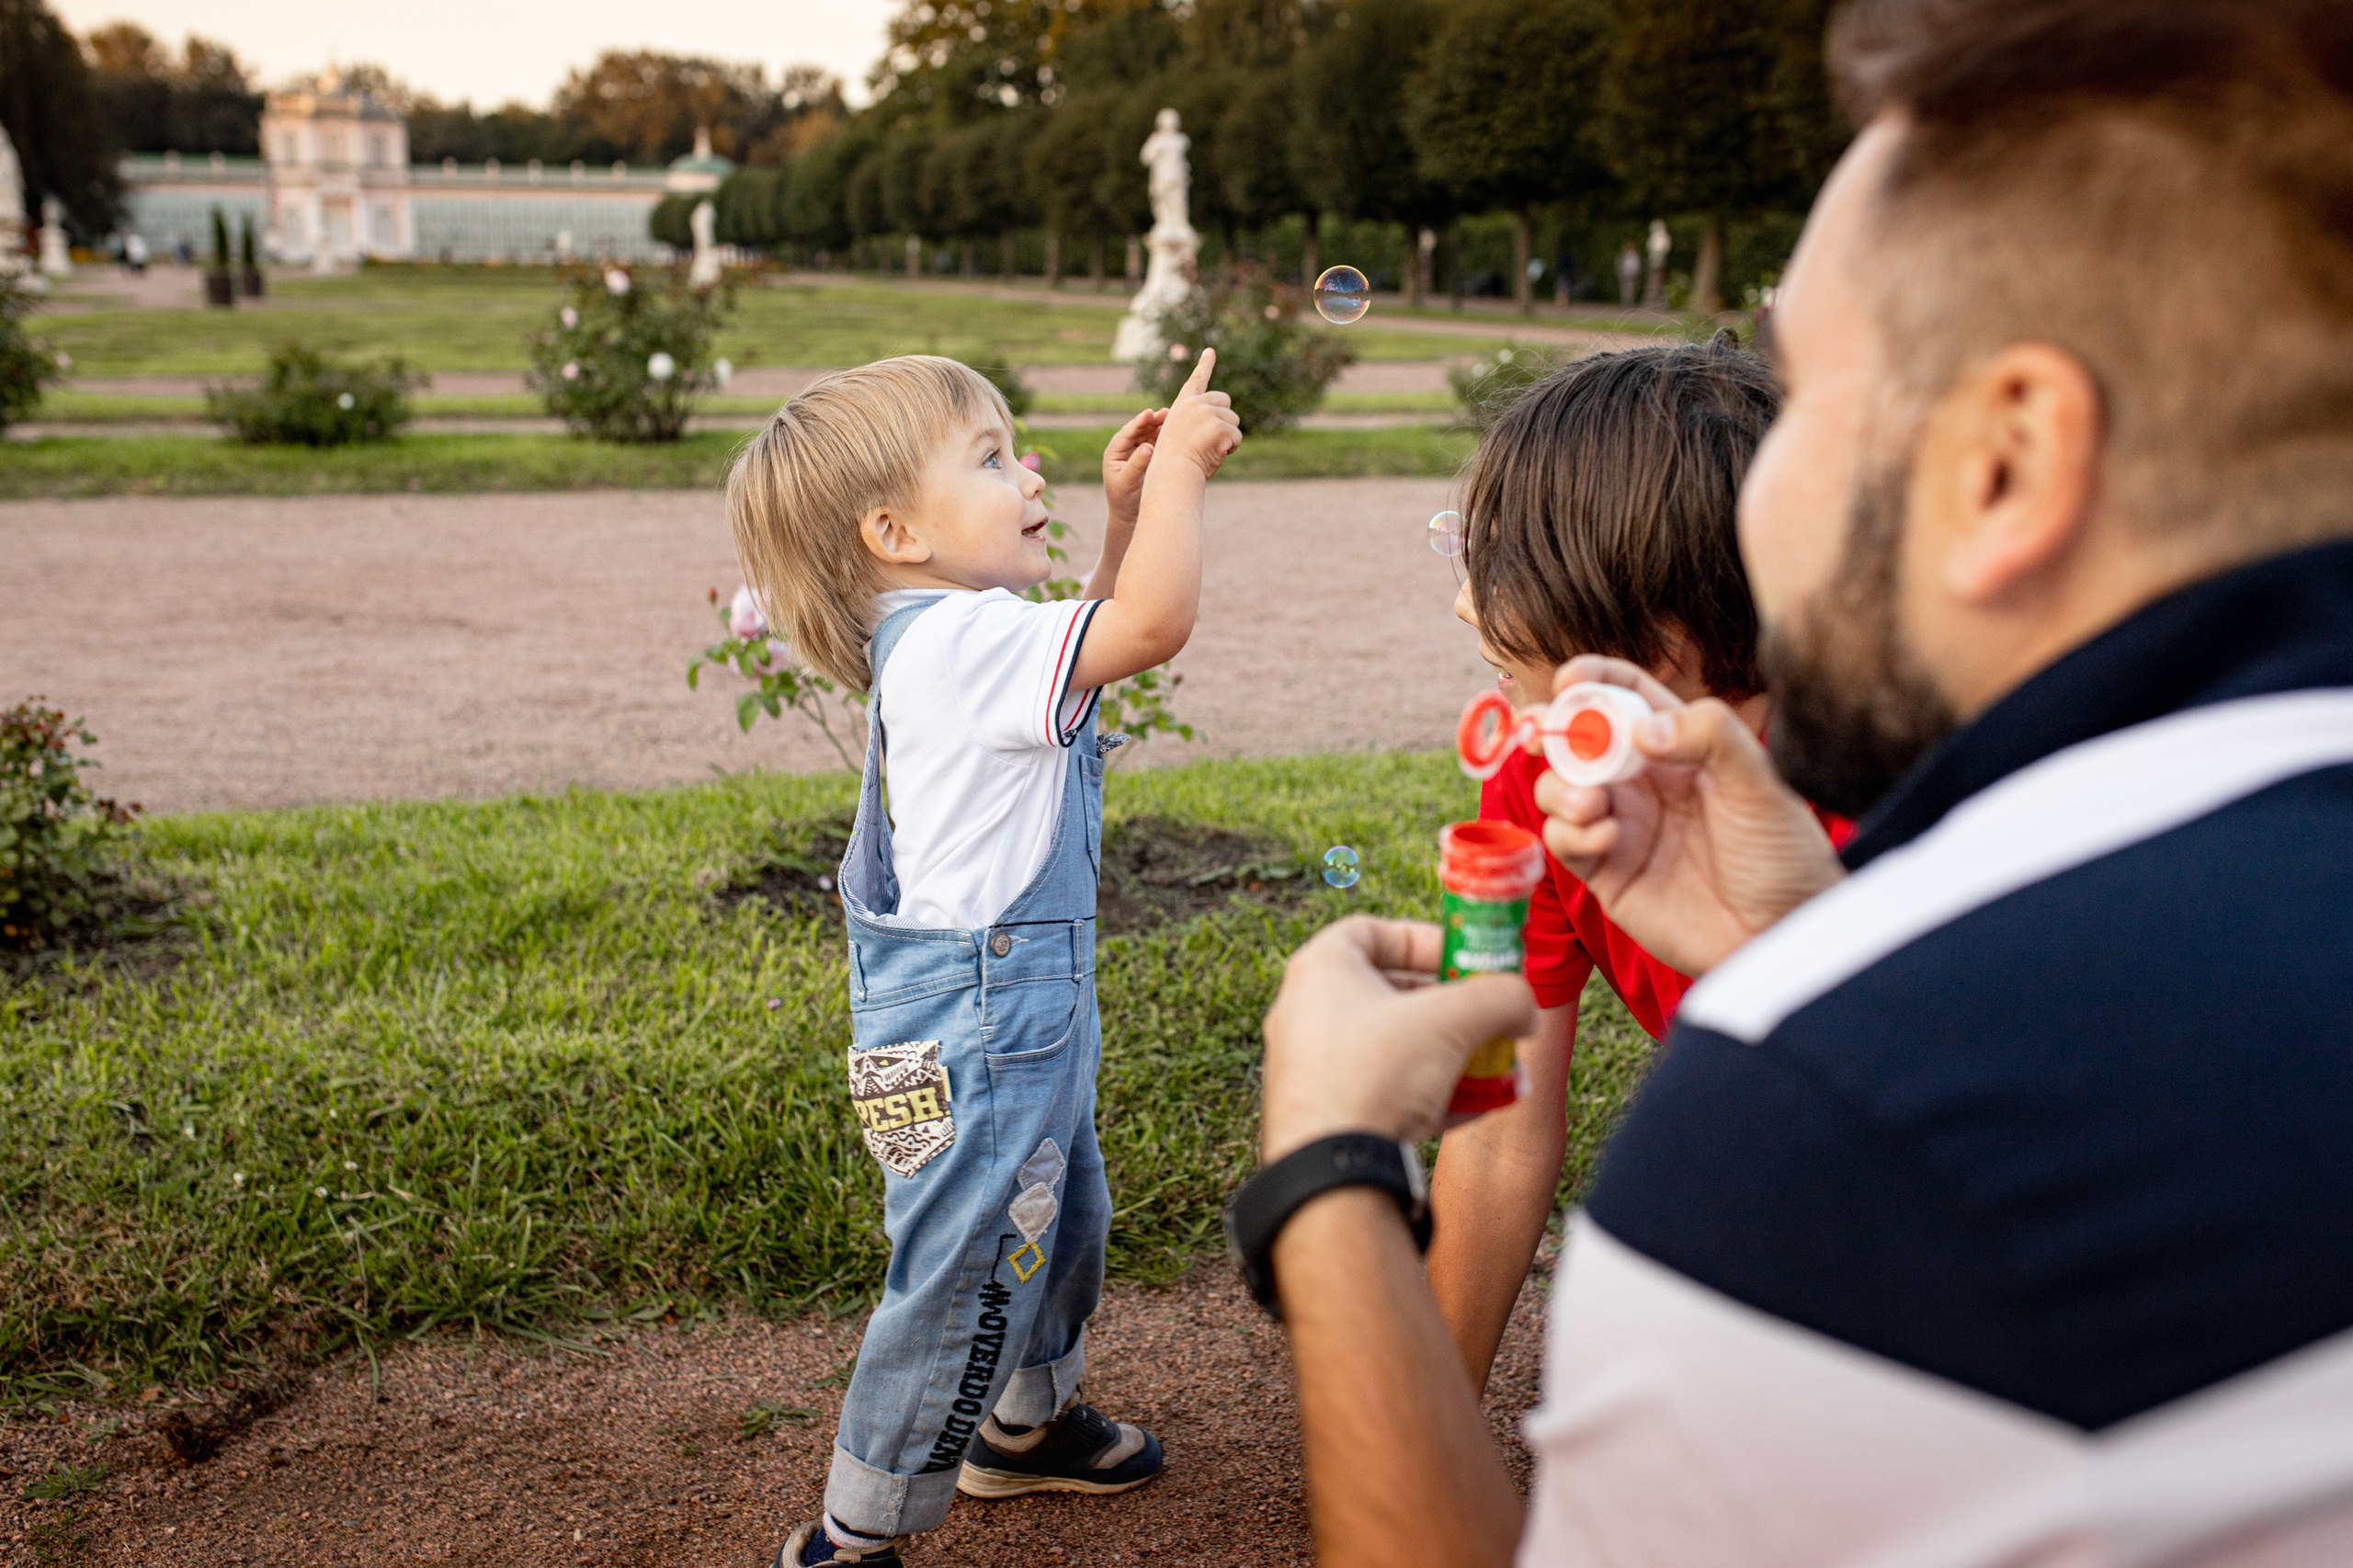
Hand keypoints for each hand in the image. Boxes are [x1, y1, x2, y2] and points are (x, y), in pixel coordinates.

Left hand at [1102, 404, 1166, 526]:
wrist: (1130, 515)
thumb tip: (1148, 447)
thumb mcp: (1128, 482)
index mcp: (1114, 452)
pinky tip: (1177, 429)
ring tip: (1174, 416)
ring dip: (1161, 425)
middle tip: (1166, 412)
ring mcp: (1137, 450)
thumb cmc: (1124, 501)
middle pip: (1139, 429)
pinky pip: (1157, 441)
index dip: (1139, 422)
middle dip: (1152, 420)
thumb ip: (1137, 464)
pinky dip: (1166, 435)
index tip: (1150, 413)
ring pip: (1149, 433)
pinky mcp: (1148, 455)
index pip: (1127, 433)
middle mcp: (1125, 448)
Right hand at [1150, 347, 1242, 482]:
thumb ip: (1199, 422)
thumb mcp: (1183, 435)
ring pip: (1234, 421)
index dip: (1205, 365)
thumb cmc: (1175, 462)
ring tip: (1207, 449)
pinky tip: (1213, 454)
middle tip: (1209, 439)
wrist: (1172, 473)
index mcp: (1183, 404)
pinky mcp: (1220, 426)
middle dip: (1225, 419)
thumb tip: (1225, 421)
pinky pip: (1237, 437)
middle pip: (1225, 401)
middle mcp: (1195, 403)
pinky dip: (1230, 448)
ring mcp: (1208, 413)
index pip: (1197, 380)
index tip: (1210, 351)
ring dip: (1228, 437)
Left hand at [1261, 917, 1535, 1162]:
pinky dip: (1429, 1093)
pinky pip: (1383, 1091)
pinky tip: (1476, 1108)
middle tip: (1488, 1017)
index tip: (1467, 958)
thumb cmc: (1377, 1074)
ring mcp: (1310, 1067)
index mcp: (1321, 970)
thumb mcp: (1454, 1021)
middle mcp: (1305, 1013)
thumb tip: (1526, 1008)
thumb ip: (1502, 998)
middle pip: (1389, 994)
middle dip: (1451, 1008)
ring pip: (1392, 1049)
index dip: (1426, 939)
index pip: (1373, 931)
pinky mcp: (1322, 1114)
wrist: (1332, 1171)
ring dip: (1449, 1056)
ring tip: (1495, 1071)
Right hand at [1533, 656, 1844, 975]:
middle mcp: (1644, 783)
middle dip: (1553, 732)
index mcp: (1681, 749)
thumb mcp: (1760, 783)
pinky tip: (1607, 837)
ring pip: (1559, 790)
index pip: (1627, 698)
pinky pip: (1563, 843)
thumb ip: (1708, 736)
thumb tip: (1641, 728)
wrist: (1785, 934)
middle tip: (1545, 736)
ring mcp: (1622, 827)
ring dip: (1561, 788)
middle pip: (1578, 741)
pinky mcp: (1607, 874)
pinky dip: (1571, 833)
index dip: (1594, 681)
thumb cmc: (1783, 856)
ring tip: (1593, 804)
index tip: (1568, 678)